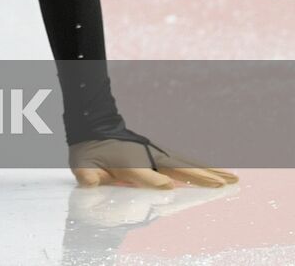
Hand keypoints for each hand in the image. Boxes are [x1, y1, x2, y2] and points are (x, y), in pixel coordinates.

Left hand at [69, 138, 238, 188]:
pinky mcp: (158, 156)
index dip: (155, 181)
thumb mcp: (81, 164)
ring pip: (187, 166)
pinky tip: (216, 175)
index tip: (169, 185)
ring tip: (232, 179)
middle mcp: (147, 158)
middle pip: (178, 169)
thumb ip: (86, 175)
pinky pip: (183, 164)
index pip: (145, 175)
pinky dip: (200, 169)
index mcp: (128, 162)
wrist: (92, 128)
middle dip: (200, 177)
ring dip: (209, 172)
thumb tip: (92, 183)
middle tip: (224, 184)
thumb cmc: (87, 151)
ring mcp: (156, 156)